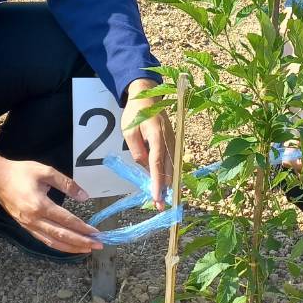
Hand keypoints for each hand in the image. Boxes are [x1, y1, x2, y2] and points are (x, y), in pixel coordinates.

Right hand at [0, 141, 103, 254]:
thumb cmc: (21, 172)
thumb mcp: (45, 171)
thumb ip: (66, 183)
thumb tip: (84, 197)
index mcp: (40, 205)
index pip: (67, 220)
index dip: (83, 228)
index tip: (96, 232)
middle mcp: (34, 219)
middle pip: (62, 236)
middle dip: (81, 242)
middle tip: (98, 245)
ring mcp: (28, 225)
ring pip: (53, 242)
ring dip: (71, 247)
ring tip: (86, 250)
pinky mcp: (25, 227)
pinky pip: (44, 240)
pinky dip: (58, 246)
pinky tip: (68, 247)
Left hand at [122, 78, 173, 206]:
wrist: (147, 96)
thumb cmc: (135, 113)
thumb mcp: (129, 131)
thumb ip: (137, 150)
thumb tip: (145, 166)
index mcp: (157, 136)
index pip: (157, 164)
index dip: (158, 182)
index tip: (157, 197)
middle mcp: (169, 140)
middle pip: (169, 169)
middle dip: (165, 189)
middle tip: (160, 206)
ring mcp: (173, 141)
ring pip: (173, 167)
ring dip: (169, 184)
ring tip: (164, 200)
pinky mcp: (173, 142)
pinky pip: (173, 161)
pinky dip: (170, 174)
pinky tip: (167, 185)